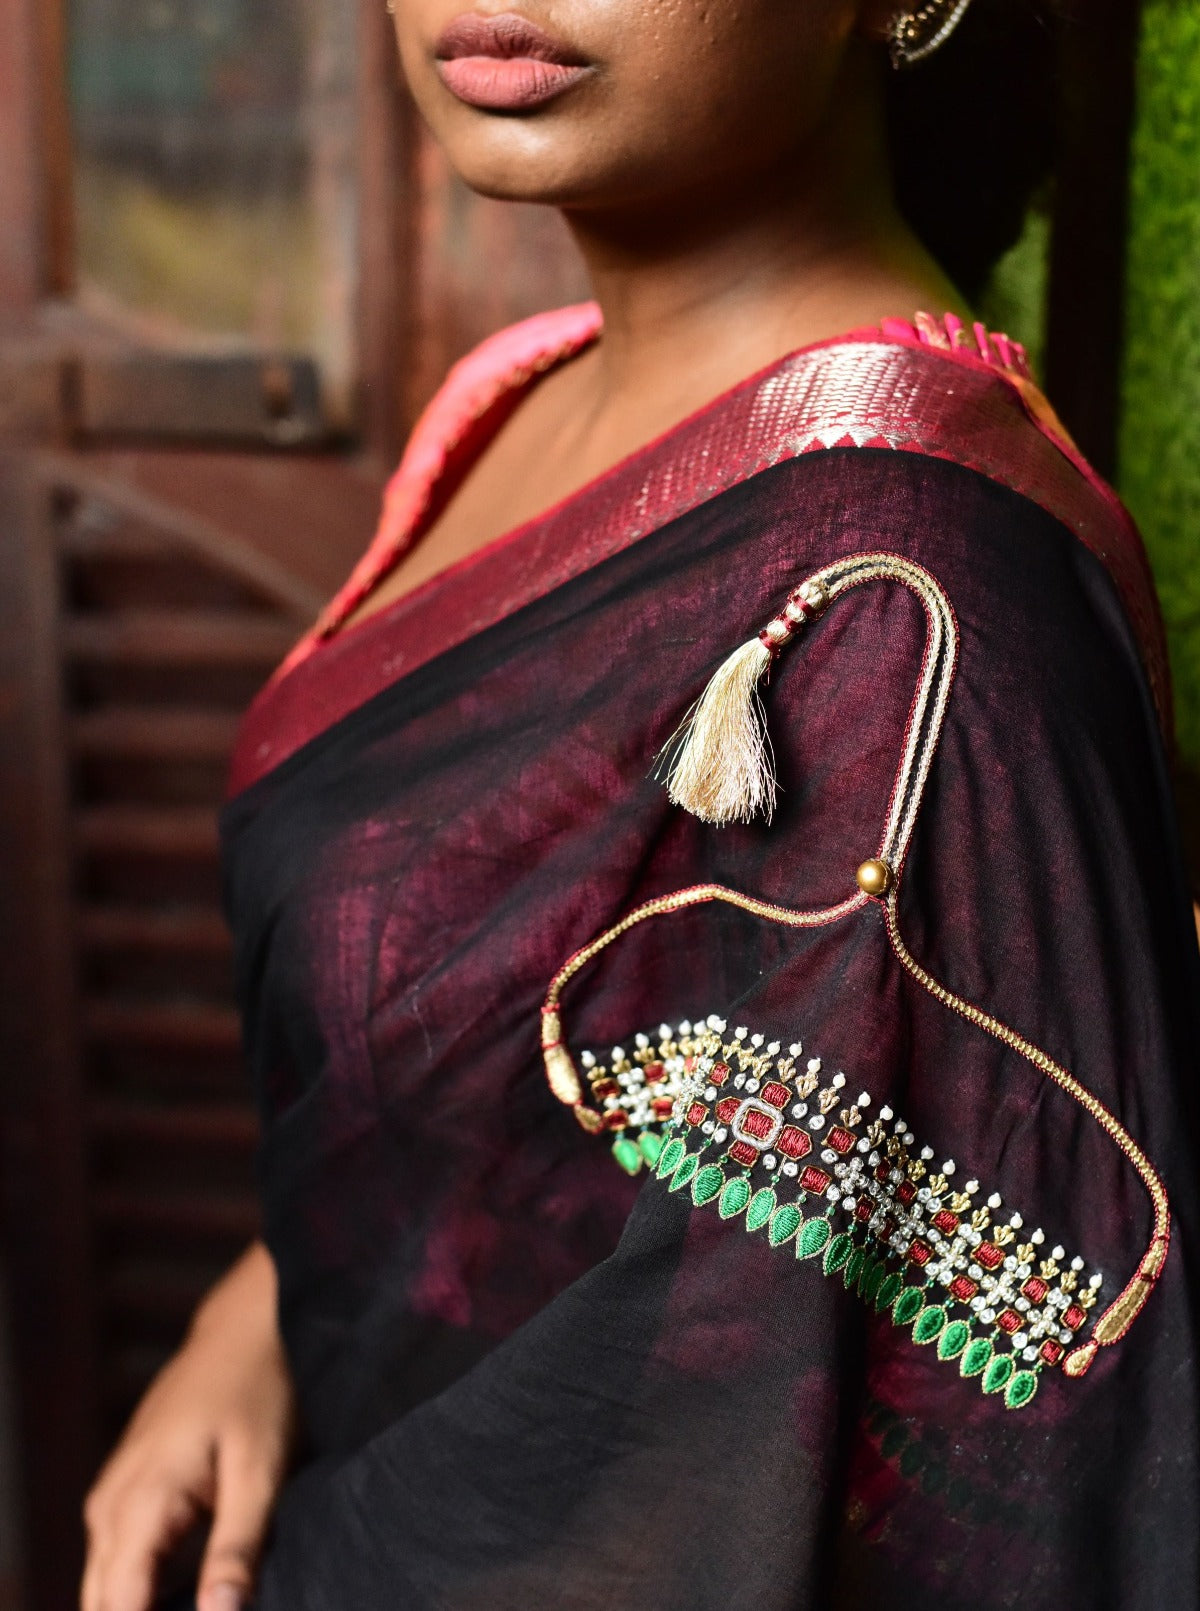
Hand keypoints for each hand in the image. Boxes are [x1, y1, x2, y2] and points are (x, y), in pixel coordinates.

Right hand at [82, 1242, 296, 1610]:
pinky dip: (145, 1590)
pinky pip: (121, 1562)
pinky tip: (189, 1596)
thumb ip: (238, 1546)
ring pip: (107, 1587)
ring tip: (208, 1597)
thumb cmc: (258, 1389)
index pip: (118, 1607)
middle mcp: (110, 1506)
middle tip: (212, 1607)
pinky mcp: (128, 1494)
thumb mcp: (262, 1468)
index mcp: (139, 1502)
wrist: (247, 1327)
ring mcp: (112, 1499)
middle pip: (103, 1604)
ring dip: (142, 1607)